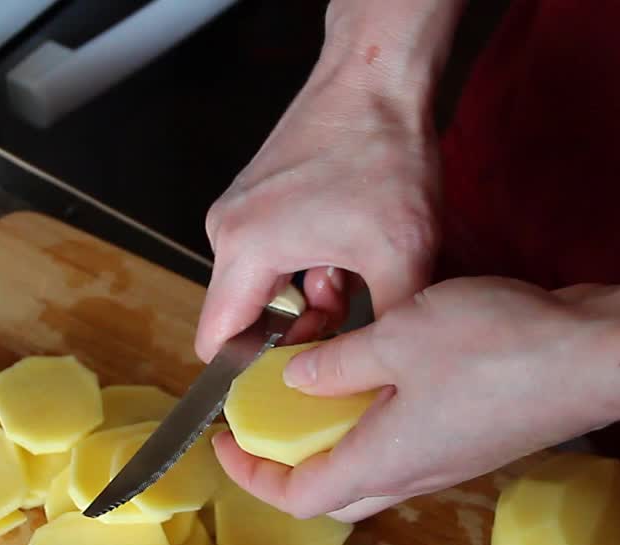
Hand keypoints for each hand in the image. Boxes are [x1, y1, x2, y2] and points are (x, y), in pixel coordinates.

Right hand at [195, 59, 443, 361]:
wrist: (378, 78)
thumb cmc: (383, 151)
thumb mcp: (403, 256)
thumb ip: (388, 329)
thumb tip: (386, 377)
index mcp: (247, 249)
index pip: (216, 340)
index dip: (245, 375)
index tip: (281, 391)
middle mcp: (228, 230)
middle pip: (243, 315)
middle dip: (292, 334)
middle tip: (342, 334)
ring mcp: (240, 209)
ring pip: (262, 285)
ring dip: (306, 299)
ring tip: (355, 284)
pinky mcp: (257, 195)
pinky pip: (270, 253)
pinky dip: (305, 267)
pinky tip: (346, 257)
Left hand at [212, 277, 619, 521]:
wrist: (603, 353)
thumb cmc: (501, 347)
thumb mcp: (397, 337)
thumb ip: (336, 364)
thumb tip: (295, 381)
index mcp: (385, 461)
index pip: (298, 497)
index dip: (252, 475)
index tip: (226, 440)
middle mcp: (416, 472)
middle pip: (334, 491)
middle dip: (290, 461)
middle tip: (265, 416)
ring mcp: (452, 457)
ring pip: (373, 466)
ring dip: (335, 434)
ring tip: (315, 381)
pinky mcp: (478, 434)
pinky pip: (409, 440)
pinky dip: (377, 416)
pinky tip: (378, 365)